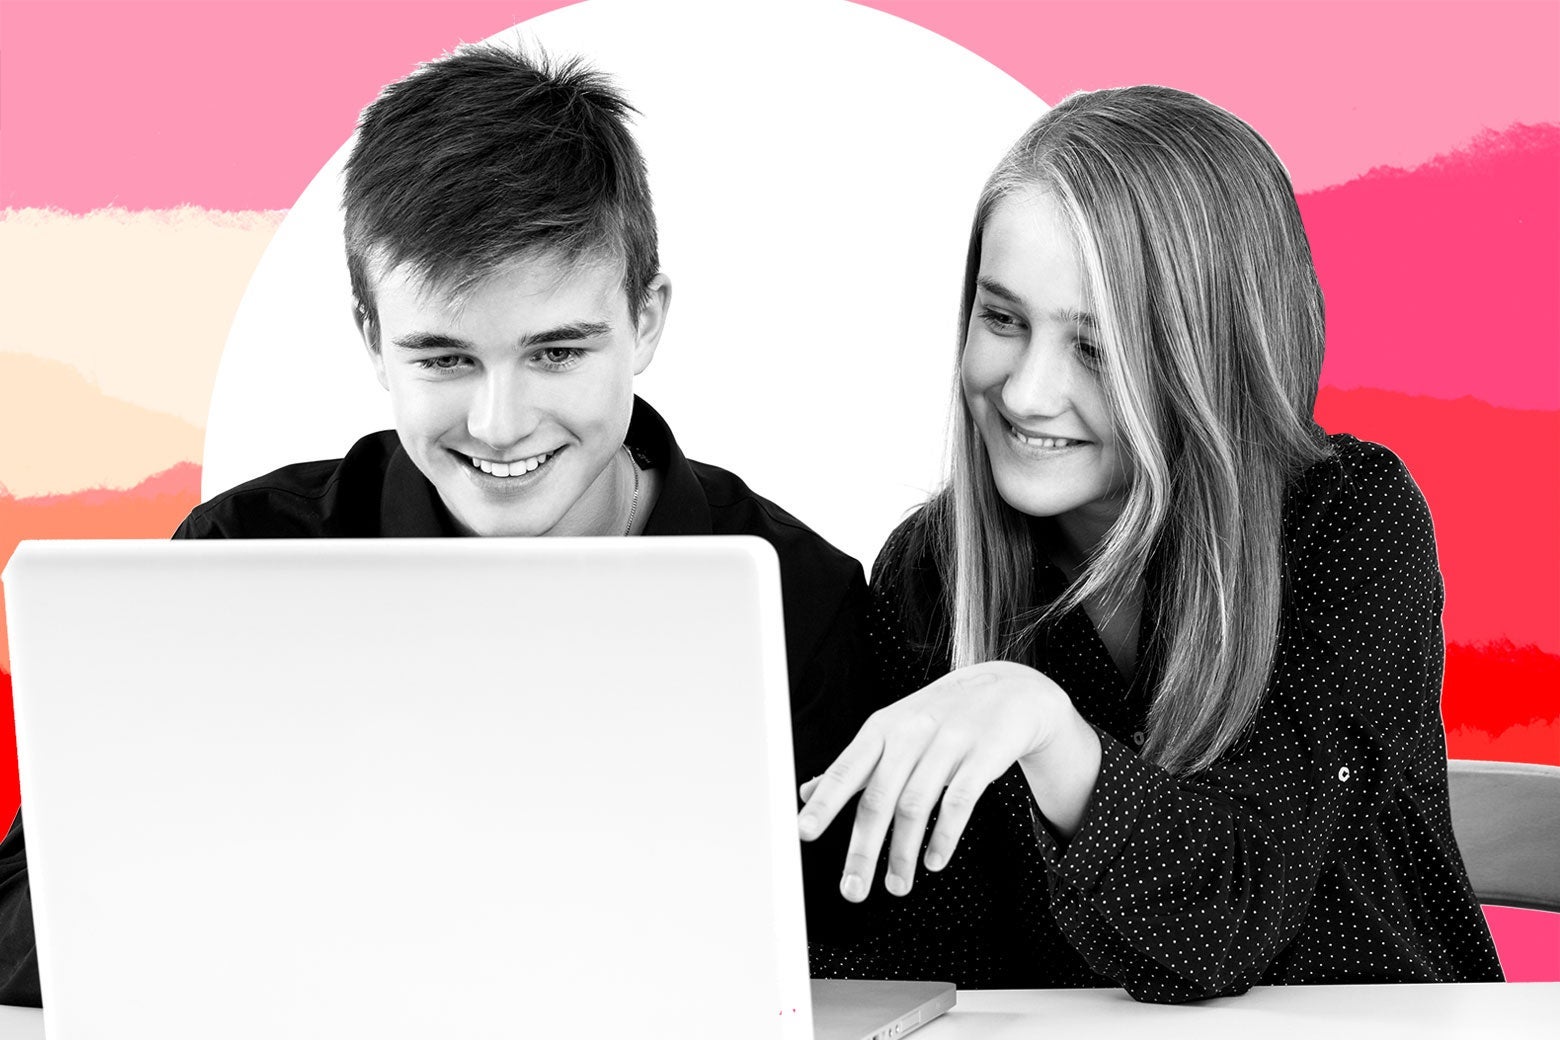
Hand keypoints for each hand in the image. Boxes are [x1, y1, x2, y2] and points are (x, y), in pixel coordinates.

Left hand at [796, 661, 1070, 902]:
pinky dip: (945, 835)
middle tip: (852, 890)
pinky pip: (960, 800)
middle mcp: (910, 734)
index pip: (846, 771)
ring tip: (896, 884)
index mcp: (881, 730)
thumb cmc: (940, 717)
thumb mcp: (892, 732)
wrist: (1007, 690)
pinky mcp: (983, 755)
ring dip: (903, 852)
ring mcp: (948, 743)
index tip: (803, 832)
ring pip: (916, 804)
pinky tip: (934, 861)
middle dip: (864, 849)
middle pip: (879, 798)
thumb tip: (807, 793)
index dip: (824, 802)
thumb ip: (855, 766)